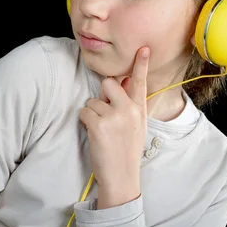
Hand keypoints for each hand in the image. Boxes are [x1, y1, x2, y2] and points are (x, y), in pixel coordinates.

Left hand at [79, 47, 149, 208]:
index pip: (140, 82)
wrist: (121, 178)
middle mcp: (129, 110)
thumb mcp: (137, 126)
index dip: (140, 64)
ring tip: (102, 132)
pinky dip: (85, 122)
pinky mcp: (98, 125)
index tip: (143, 48)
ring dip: (92, 114)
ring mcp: (114, 116)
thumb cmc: (126, 151)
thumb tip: (123, 82)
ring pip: (92, 101)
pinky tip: (94, 135)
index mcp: (140, 110)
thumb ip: (131, 105)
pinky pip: (84, 112)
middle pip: (108, 83)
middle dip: (101, 96)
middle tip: (105, 115)